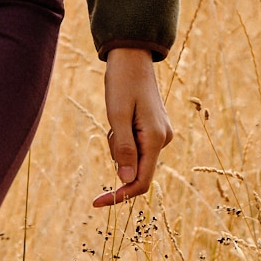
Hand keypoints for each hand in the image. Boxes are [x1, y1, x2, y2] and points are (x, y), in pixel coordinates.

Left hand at [93, 48, 172, 207]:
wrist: (131, 57)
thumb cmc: (122, 83)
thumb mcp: (117, 116)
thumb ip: (123, 148)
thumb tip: (125, 181)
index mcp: (156, 138)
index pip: (140, 181)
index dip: (119, 195)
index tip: (97, 202)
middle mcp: (163, 139)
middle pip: (136, 170)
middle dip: (117, 158)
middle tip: (110, 128)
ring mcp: (160, 134)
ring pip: (133, 157)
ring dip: (118, 145)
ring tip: (116, 118)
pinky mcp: (154, 129)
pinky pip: (135, 145)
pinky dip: (123, 138)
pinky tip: (122, 116)